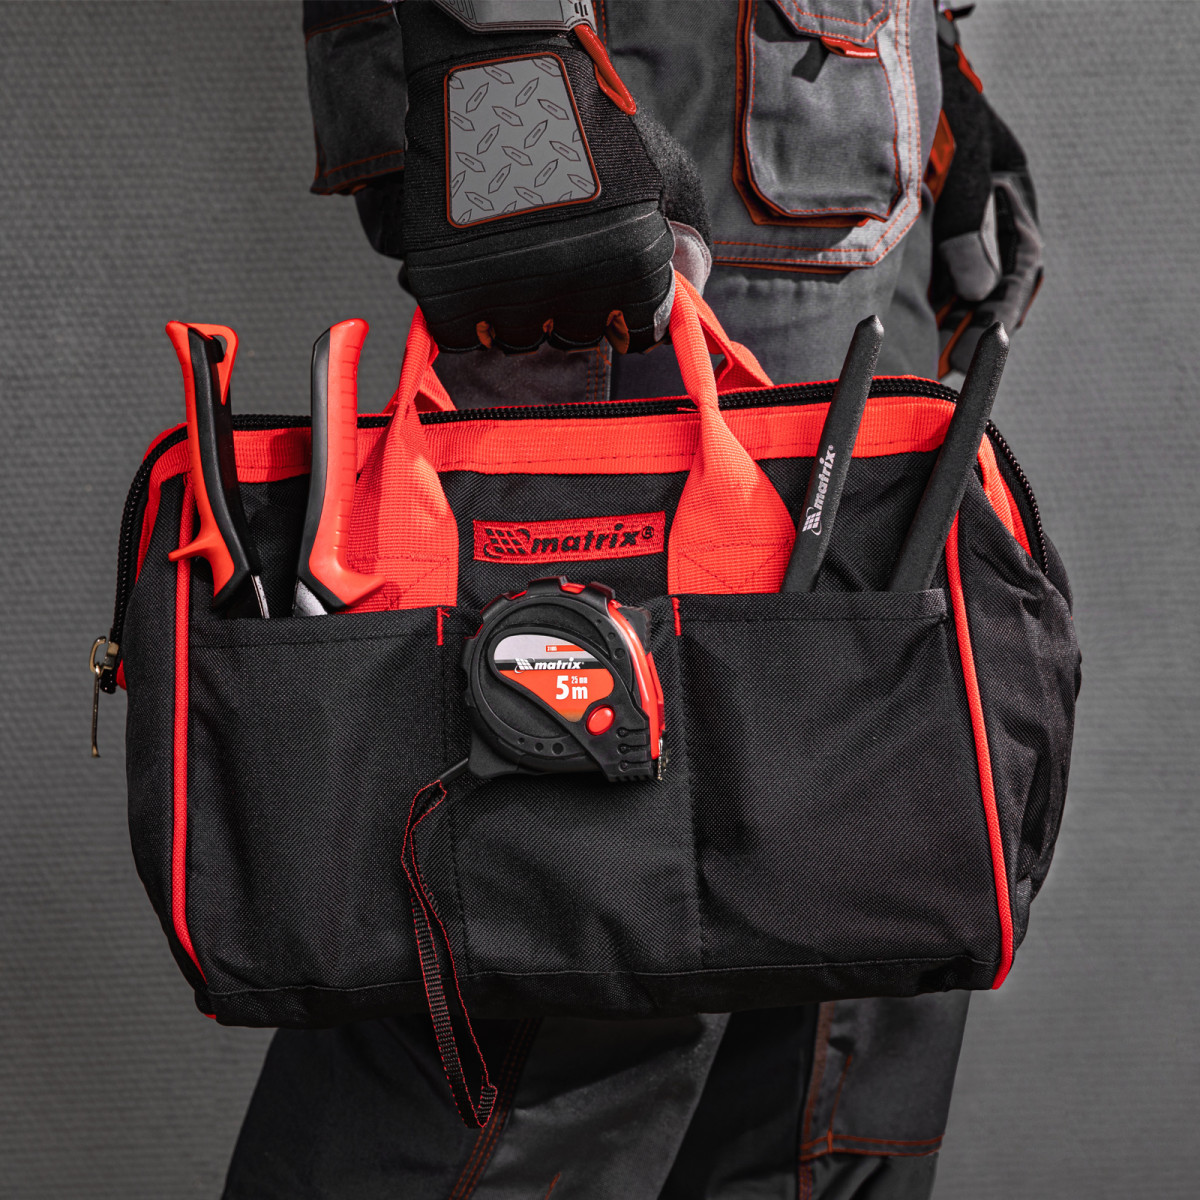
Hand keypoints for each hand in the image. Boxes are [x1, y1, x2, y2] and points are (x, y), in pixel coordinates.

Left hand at [929, 8, 1042, 377]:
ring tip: (936, 364)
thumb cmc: (928, 105)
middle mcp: (994, 208)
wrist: (889, 72)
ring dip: (955, 323)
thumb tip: (979, 293)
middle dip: (981, 326)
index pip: (1021, 262)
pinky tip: (914, 331)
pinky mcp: (931, 222)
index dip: (1004, 309)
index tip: (985, 345)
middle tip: (957, 367)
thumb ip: (967, 220)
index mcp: (1011, 189)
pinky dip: (931, 303)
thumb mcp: (955, 156)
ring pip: (969, 281)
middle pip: (1000, 281)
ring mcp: (964, 215)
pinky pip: (939, 271)